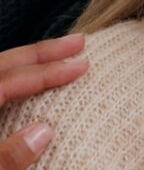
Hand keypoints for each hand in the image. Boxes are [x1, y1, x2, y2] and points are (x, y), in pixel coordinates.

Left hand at [0, 35, 88, 168]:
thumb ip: (8, 156)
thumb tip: (43, 132)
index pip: (7, 80)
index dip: (46, 71)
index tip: (81, 66)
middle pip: (1, 65)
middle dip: (41, 52)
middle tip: (78, 41)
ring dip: (28, 62)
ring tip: (60, 54)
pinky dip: (14, 79)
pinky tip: (33, 85)